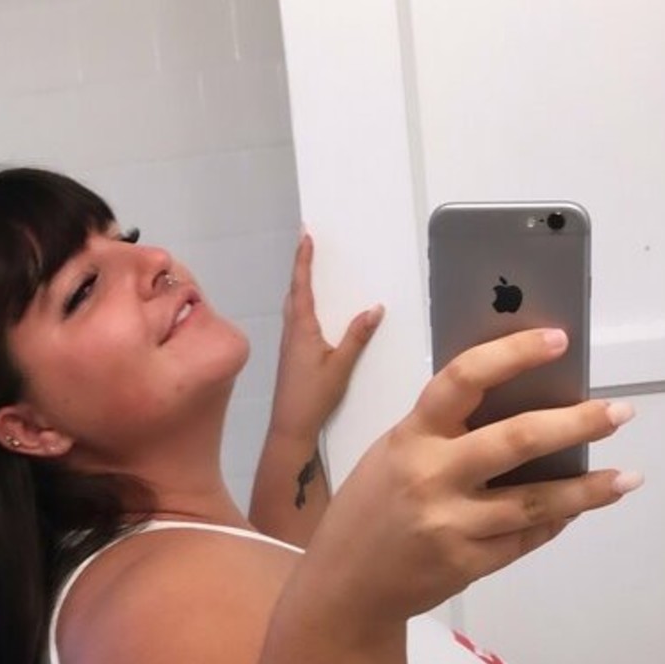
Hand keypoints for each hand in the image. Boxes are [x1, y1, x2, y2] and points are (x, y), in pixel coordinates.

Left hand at [268, 231, 384, 443]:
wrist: (290, 427)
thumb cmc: (313, 397)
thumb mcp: (341, 366)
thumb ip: (357, 336)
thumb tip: (375, 308)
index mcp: (301, 328)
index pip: (301, 286)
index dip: (303, 260)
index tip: (304, 235)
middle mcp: (291, 331)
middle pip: (294, 291)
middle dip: (300, 268)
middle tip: (306, 246)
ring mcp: (289, 344)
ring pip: (292, 306)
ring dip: (299, 286)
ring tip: (308, 270)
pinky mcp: (291, 356)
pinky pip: (295, 320)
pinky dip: (301, 305)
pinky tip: (310, 311)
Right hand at [308, 327, 641, 641]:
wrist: (344, 588)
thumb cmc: (370, 511)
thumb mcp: (393, 455)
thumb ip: (444, 433)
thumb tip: (523, 405)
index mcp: (411, 437)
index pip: (464, 379)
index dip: (514, 354)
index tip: (558, 341)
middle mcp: (432, 477)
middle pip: (518, 440)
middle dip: (577, 423)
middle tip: (618, 412)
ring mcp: (451, 525)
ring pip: (536, 501)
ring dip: (588, 489)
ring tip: (626, 477)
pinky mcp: (466, 564)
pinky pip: (525, 538)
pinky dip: (555, 521)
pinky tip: (579, 508)